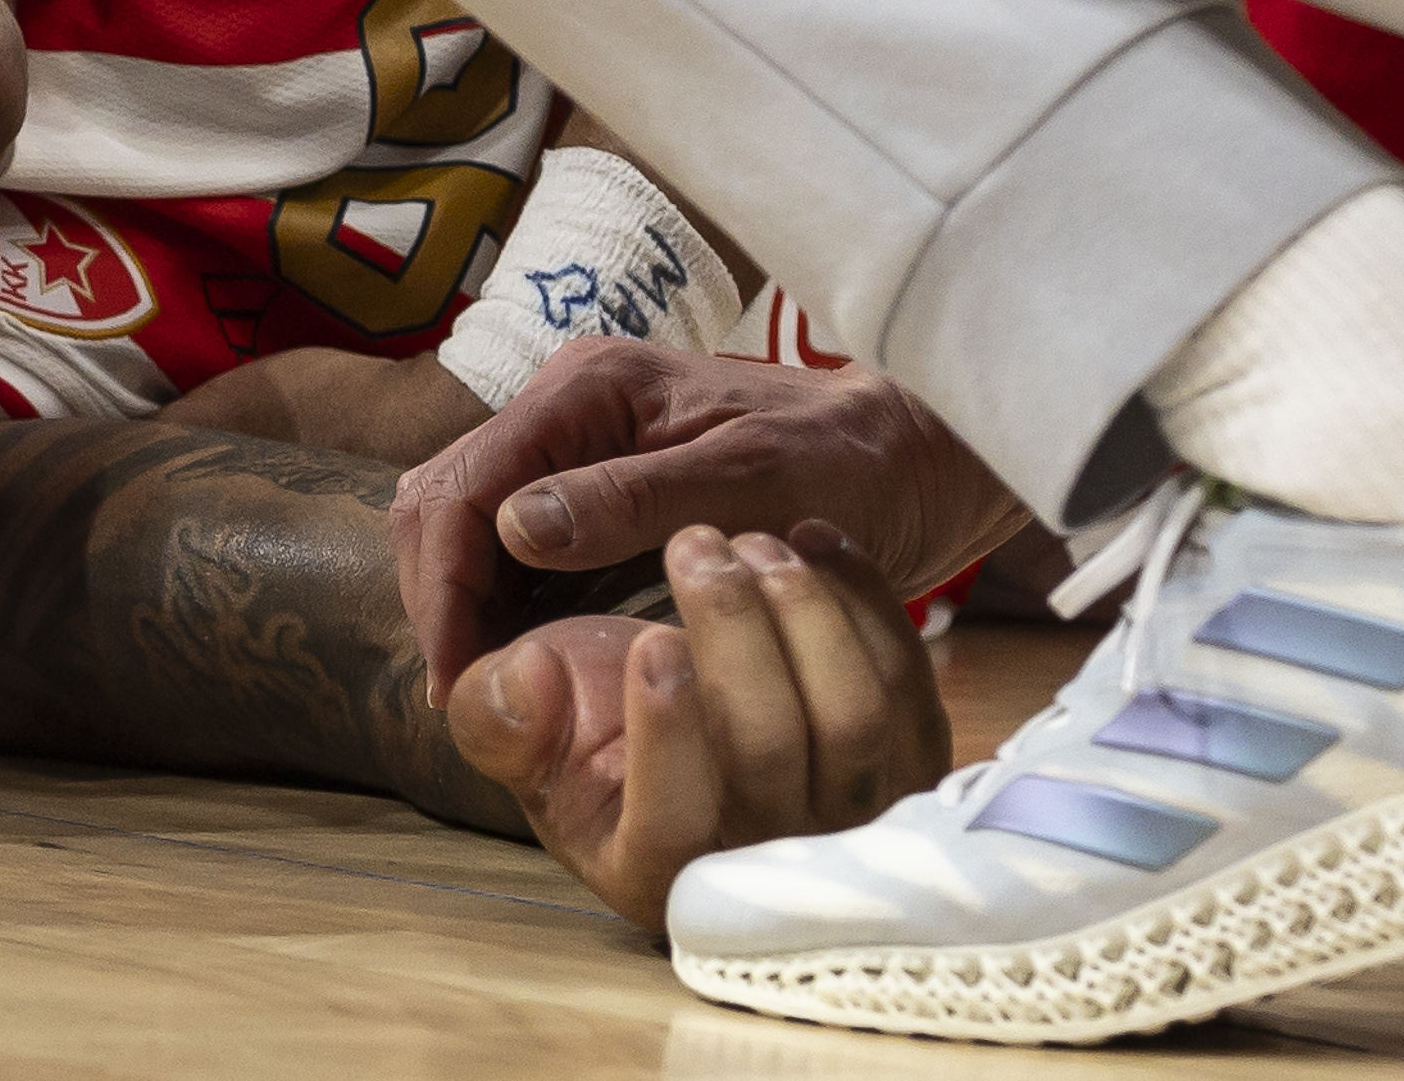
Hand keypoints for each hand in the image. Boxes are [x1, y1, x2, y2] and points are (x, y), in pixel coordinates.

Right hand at [394, 342, 1030, 699]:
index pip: (465, 485)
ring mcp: (579, 445)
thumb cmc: (842, 463)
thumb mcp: (747, 484)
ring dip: (468, 601)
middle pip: (450, 500)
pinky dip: (506, 600)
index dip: (447, 587)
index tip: (458, 679)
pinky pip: (519, 544)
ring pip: (475, 523)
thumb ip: (630, 499)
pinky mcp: (598, 486)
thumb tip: (514, 528)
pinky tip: (527, 659)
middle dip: (443, 596)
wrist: (904, 455)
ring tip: (486, 687)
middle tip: (462, 694)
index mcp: (588, 389)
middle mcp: (568, 408)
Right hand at [447, 521, 953, 932]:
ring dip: (803, 608)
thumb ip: (498, 712)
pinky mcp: (906, 759)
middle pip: (772, 749)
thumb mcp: (525, 722)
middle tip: (695, 541)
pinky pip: (906, 681)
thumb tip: (523, 680)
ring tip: (752, 537)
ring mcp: (848, 816)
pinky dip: (863, 599)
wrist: (692, 705)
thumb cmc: (592, 714)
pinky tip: (813, 541)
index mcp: (653, 866)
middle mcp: (762, 858)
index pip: (670, 826)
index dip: (666, 739)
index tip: (652, 641)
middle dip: (735, 629)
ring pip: (854, 715)